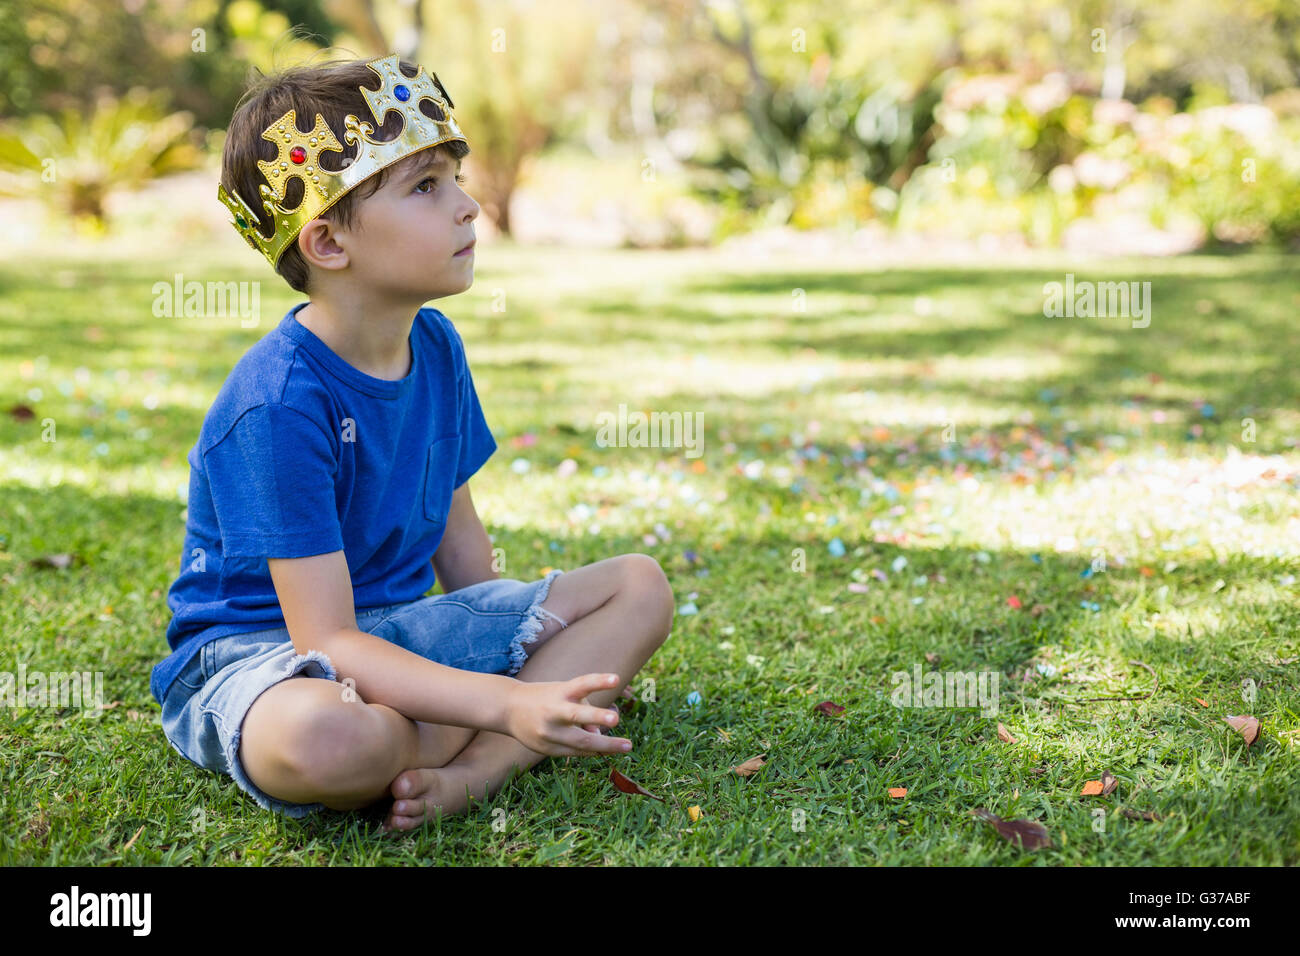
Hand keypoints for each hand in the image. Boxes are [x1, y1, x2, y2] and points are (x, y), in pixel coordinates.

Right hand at [504, 673, 631, 756]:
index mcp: (559, 692)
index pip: (581, 684)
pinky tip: (605, 750)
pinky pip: (573, 752)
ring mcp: (548, 732)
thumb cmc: (545, 698)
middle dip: (597, 717)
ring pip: (579, 743)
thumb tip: (598, 738)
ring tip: (627, 745)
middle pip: (576, 715)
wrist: (508, 709)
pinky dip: (590, 751)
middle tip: (616, 718)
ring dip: (605, 746)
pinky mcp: (545, 749)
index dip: (598, 681)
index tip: (616, 678)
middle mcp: (553, 711)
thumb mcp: (563, 695)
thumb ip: (585, 711)